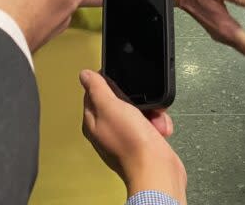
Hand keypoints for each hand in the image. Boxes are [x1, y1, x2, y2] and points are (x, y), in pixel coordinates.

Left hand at [80, 70, 185, 203]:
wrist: (156, 170)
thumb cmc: (131, 140)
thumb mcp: (110, 106)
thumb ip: (97, 88)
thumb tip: (84, 74)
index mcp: (93, 122)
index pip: (95, 93)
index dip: (108, 83)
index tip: (122, 80)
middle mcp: (107, 130)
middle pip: (120, 101)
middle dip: (136, 98)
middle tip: (142, 102)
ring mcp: (126, 137)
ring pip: (138, 111)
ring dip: (151, 111)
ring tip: (155, 119)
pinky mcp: (144, 143)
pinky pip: (150, 124)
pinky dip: (158, 124)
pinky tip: (160, 129)